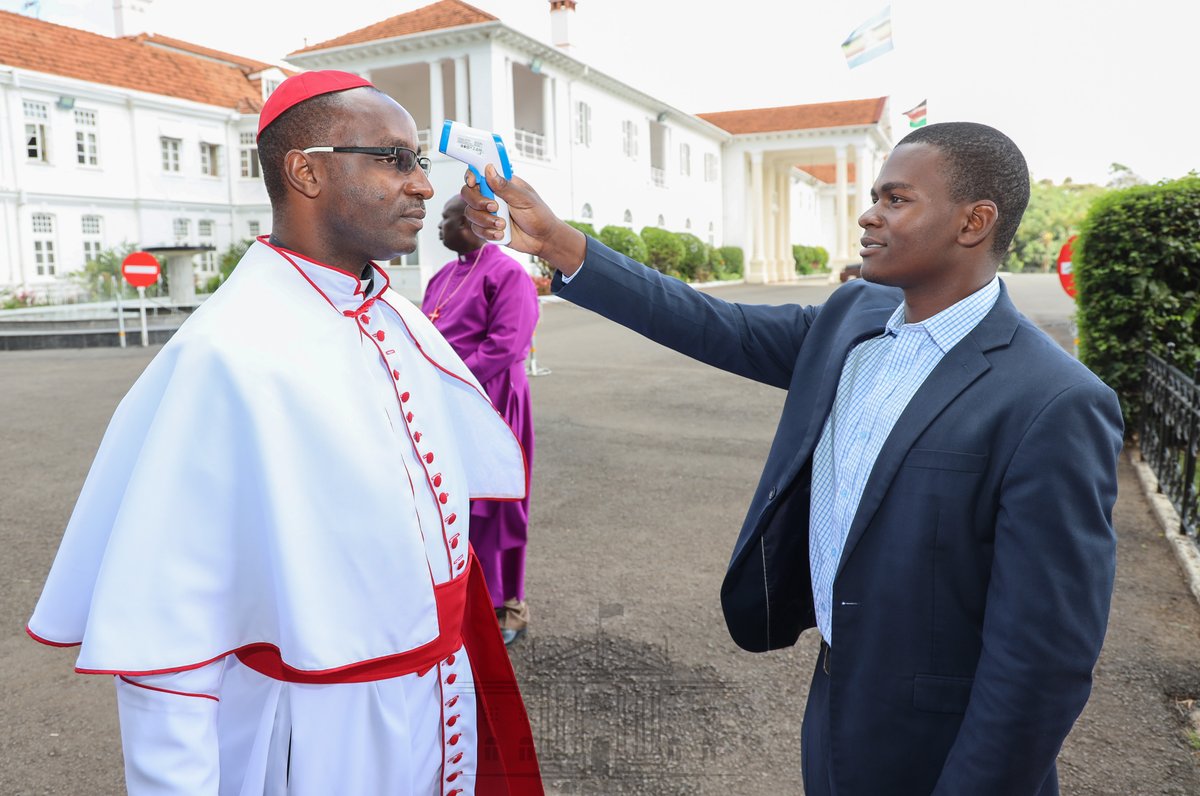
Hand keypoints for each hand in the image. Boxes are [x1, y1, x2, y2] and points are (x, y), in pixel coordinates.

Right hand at [460, 165, 586, 276]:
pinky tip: (501, 234)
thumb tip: (489, 170)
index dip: (471, 176)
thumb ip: (505, 186)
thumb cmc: (538, 215)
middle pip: (468, 193)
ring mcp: (487, 212)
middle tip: (494, 207)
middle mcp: (491, 196)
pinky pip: (476, 229)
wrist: (542, 239)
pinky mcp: (487, 227)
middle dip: (478, 202)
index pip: (478, 174)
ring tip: (502, 225)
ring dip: (485, 220)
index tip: (473, 182)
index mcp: (500, 184)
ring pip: (470, 212)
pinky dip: (487, 232)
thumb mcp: (524, 198)